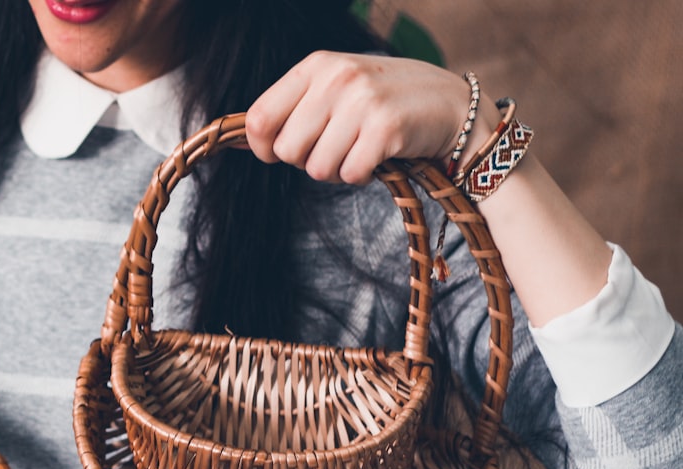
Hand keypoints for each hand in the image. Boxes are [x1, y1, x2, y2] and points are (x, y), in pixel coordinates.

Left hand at [245, 51, 474, 183]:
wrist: (448, 103)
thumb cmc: (381, 102)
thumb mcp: (335, 89)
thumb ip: (294, 109)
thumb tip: (246, 143)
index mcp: (316, 66)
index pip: (259, 118)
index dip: (263, 147)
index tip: (279, 153)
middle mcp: (336, 78)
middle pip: (287, 151)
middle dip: (306, 161)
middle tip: (334, 148)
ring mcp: (362, 101)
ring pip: (317, 169)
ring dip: (336, 171)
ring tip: (357, 150)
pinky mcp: (385, 129)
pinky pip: (349, 175)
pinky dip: (360, 176)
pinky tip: (375, 157)